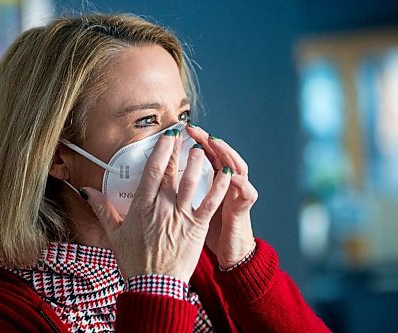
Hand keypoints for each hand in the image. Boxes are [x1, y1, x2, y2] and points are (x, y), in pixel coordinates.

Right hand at [82, 130, 231, 282]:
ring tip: (201, 150)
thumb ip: (102, 210)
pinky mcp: (197, 226)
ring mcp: (181, 216)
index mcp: (143, 207)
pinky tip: (225, 174)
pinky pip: (210, 202)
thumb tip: (86, 192)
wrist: (154, 286)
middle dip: (177, 151)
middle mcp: (162, 207)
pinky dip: (219, 187)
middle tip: (183, 136)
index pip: (152, 171)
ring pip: (191, 182)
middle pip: (171, 172)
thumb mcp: (114, 235)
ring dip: (198, 164)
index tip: (167, 136)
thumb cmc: (135, 261)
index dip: (161, 150)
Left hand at [187, 124, 257, 268]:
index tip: (178, 132)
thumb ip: (179, 192)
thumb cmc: (207, 229)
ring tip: (214, 143)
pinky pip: (246, 192)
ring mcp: (237, 192)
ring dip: (225, 153)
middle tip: (195, 129)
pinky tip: (230, 174)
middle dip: (207, 141)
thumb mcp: (192, 207)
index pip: (204, 155)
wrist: (230, 251)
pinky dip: (239, 182)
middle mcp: (227, 182)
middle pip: (220, 155)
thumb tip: (155, 183)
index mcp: (211, 181)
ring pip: (237, 166)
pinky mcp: (244, 207)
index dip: (193, 142)